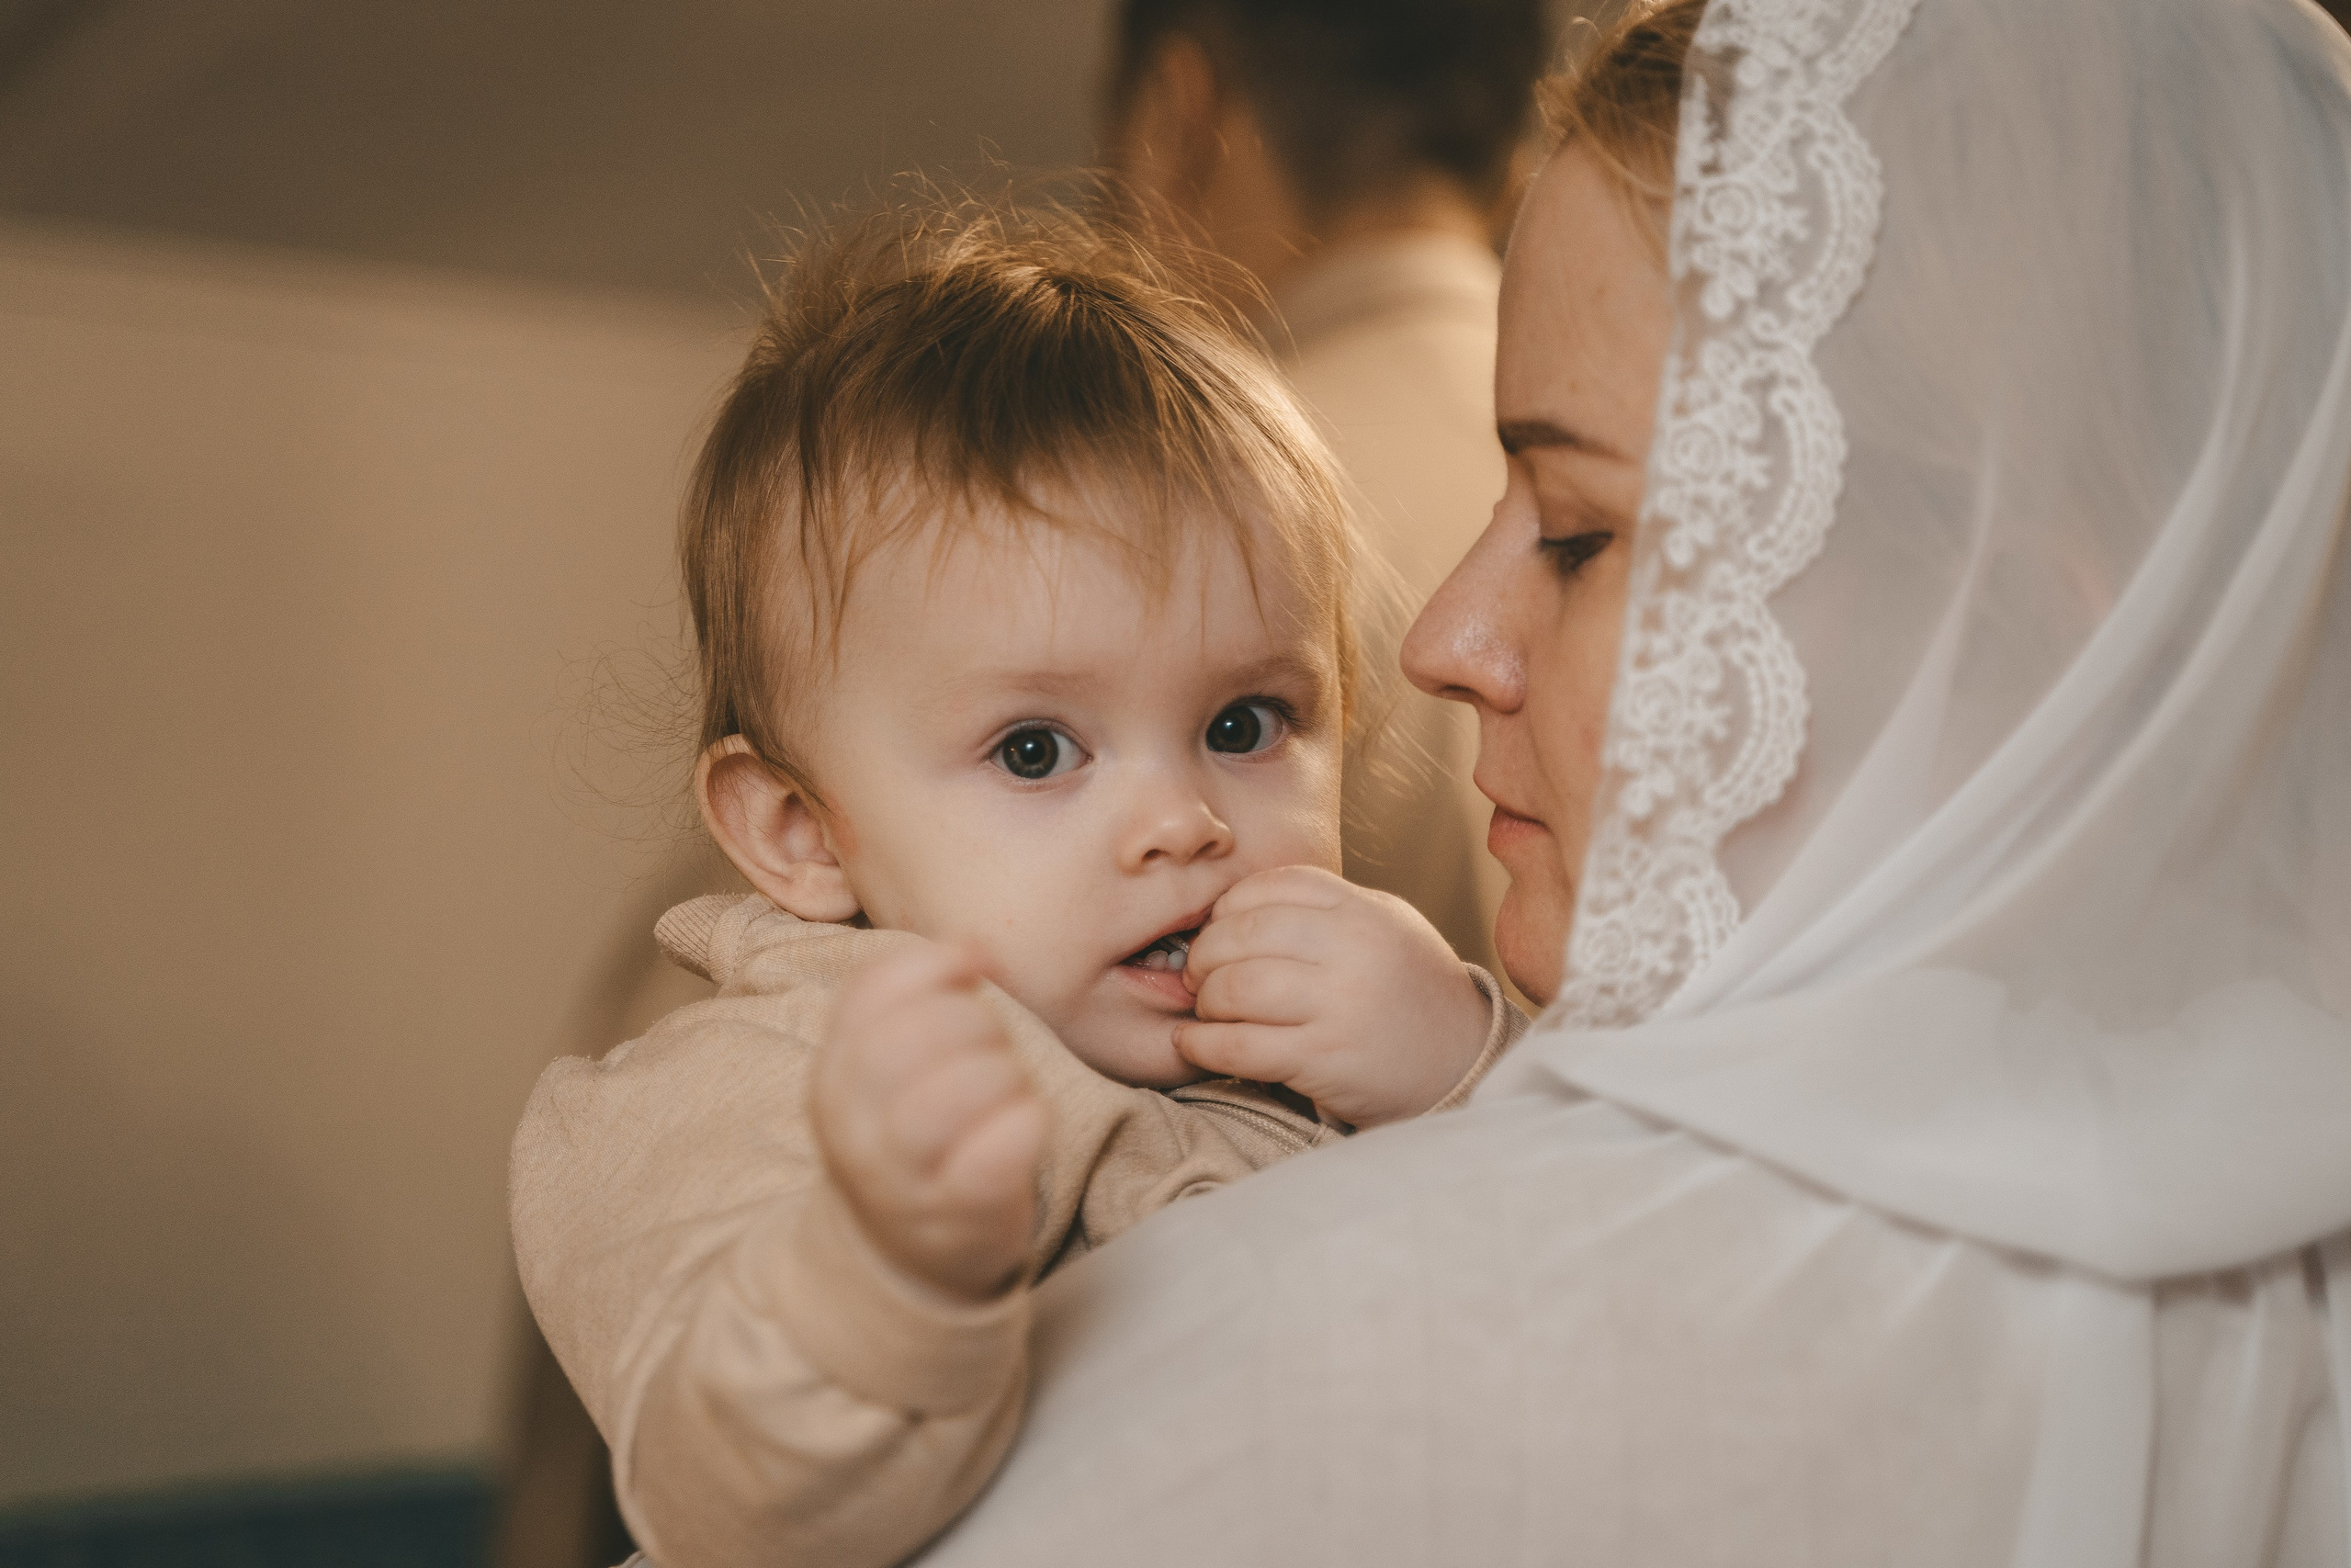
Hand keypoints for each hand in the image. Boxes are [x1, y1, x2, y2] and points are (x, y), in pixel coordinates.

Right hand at [813, 940, 1047, 1301]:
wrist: (903, 1260)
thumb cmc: (910, 1139)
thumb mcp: (882, 1069)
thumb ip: (913, 1002)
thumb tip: (969, 946)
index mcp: (833, 1079)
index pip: (869, 994)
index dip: (931, 965)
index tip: (968, 967)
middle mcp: (857, 1128)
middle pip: (924, 1034)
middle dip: (979, 1023)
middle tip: (992, 1049)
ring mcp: (906, 1178)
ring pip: (970, 1083)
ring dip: (1009, 1072)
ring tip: (1007, 1092)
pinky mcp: (962, 1214)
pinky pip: (1008, 1142)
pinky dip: (1030, 1119)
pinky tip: (1025, 1128)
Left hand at [1174, 866, 1489, 1128]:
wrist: (1465, 1064)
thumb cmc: (1414, 994)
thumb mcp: (1387, 927)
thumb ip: (1327, 909)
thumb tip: (1239, 908)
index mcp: (1363, 910)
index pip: (1272, 886)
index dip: (1228, 908)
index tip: (1216, 930)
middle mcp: (1352, 949)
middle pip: (1241, 934)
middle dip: (1204, 956)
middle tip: (1198, 976)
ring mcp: (1339, 1005)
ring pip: (1235, 988)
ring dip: (1205, 1001)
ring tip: (1207, 1011)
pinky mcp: (1324, 1059)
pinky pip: (1238, 1046)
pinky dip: (1201, 1044)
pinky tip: (1193, 1043)